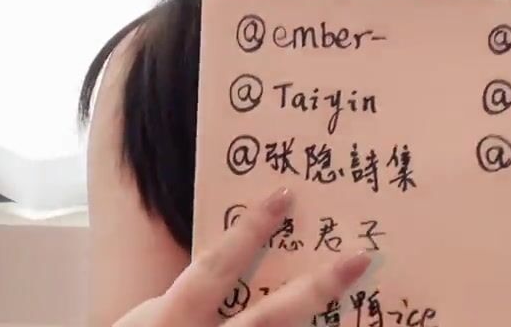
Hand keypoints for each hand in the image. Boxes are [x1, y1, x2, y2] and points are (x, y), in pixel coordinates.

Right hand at [114, 187, 374, 325]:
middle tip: (360, 258)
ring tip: (365, 310)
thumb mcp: (146, 322)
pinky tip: (334, 326)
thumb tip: (227, 270)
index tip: (285, 196)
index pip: (215, 268)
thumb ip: (185, 301)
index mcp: (170, 321)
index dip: (250, 230)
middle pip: (271, 318)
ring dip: (323, 325)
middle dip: (318, 288)